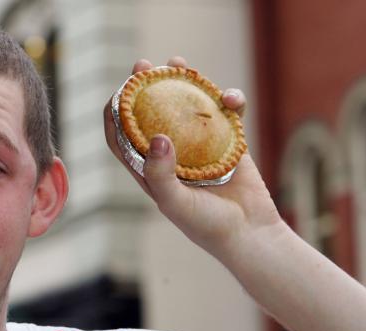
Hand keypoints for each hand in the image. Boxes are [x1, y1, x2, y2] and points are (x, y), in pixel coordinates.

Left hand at [103, 57, 282, 262]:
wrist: (249, 233)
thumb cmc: (206, 225)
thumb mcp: (175, 203)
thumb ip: (161, 174)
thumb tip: (158, 137)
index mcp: (149, 170)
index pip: (122, 138)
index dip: (115, 114)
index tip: (117, 92)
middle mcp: (171, 154)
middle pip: (152, 113)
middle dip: (145, 87)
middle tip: (144, 65)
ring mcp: (199, 145)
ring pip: (187, 105)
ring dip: (183, 81)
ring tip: (179, 62)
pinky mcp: (228, 141)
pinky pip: (226, 112)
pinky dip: (229, 100)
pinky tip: (230, 98)